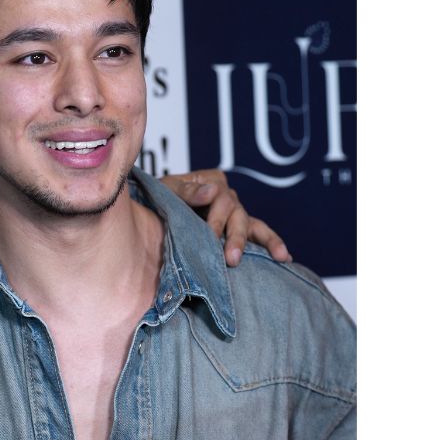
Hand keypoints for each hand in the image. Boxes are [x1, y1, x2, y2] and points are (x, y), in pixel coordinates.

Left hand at [160, 169, 290, 266]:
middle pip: (237, 214)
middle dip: (235, 237)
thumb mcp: (167, 190)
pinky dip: (272, 244)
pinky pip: (260, 236)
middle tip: (231, 258)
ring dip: (265, 241)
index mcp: (212, 181)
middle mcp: (228, 196)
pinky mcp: (238, 230)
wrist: (155, 213)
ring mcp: (236, 214)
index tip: (208, 235)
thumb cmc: (161, 200)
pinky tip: (285, 258)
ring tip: (280, 256)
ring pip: (253, 226)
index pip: (220, 197)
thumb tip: (213, 192)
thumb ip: (186, 191)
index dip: (215, 218)